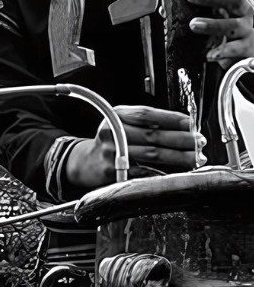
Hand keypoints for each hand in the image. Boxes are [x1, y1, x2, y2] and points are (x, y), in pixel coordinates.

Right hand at [65, 105, 203, 190]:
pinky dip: (163, 172)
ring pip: (152, 154)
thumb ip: (146, 122)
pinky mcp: (113, 171)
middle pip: (152, 135)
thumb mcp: (122, 123)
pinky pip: (143, 172)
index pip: (147, 114)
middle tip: (199, 142)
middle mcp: (112, 132)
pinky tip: (177, 172)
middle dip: (181, 139)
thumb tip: (184, 127)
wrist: (86, 162)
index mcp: (116, 115)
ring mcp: (111, 152)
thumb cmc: (112, 140)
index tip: (192, 124)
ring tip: (195, 158)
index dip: (171, 119)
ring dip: (178, 157)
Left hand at [187, 0, 253, 68]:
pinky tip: (210, 55)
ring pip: (231, 25)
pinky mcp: (246, 47)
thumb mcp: (229, 6)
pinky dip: (222, 52)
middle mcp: (245, 9)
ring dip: (212, 24)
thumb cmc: (238, 25)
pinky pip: (234, 50)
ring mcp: (247, 28)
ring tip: (194, 24)